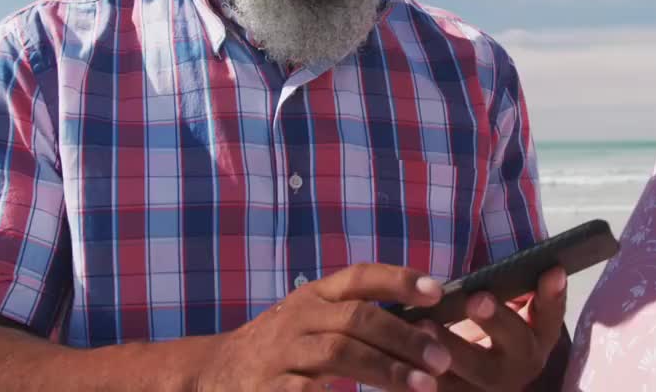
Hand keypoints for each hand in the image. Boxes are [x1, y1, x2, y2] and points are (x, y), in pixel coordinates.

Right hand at [194, 263, 453, 391]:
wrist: (214, 372)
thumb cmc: (285, 345)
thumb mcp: (314, 318)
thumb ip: (359, 315)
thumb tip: (429, 320)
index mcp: (315, 295)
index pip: (360, 276)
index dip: (399, 280)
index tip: (437, 293)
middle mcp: (300, 317)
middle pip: (357, 317)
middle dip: (403, 336)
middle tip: (442, 359)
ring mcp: (283, 353)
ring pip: (339, 352)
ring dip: (386, 369)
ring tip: (424, 386)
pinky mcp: (268, 388)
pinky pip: (307, 391)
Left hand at [422, 267, 567, 390]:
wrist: (467, 375)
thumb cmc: (486, 325)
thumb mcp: (504, 306)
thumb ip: (511, 288)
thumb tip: (526, 259)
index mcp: (537, 337)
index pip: (551, 315)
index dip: (553, 296)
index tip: (551, 270)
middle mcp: (522, 366)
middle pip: (516, 345)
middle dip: (497, 320)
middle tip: (476, 299)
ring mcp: (491, 387)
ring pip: (475, 372)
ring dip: (451, 349)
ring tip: (425, 326)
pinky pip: (442, 388)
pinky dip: (422, 374)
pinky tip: (402, 354)